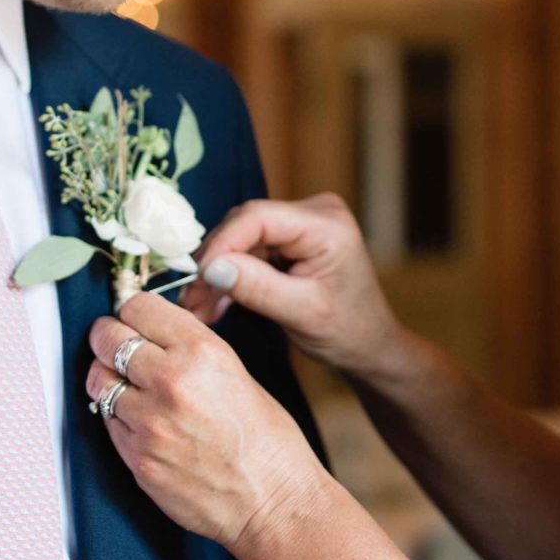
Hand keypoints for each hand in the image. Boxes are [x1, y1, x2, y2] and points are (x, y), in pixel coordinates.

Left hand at [85, 293, 324, 552]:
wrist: (271, 501)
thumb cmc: (266, 442)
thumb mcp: (236, 372)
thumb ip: (188, 350)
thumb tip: (151, 336)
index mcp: (201, 352)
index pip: (137, 307)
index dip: (132, 313)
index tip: (132, 320)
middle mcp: (171, 381)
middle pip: (107, 338)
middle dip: (107, 339)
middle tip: (112, 345)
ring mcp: (149, 423)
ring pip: (98, 381)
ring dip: (107, 380)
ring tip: (125, 387)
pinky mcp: (136, 458)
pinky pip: (107, 423)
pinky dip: (117, 417)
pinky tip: (139, 422)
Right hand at [177, 195, 404, 378]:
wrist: (369, 346)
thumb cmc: (348, 332)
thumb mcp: (302, 313)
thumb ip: (257, 287)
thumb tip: (211, 268)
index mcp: (326, 224)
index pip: (257, 217)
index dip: (221, 244)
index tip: (197, 278)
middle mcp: (314, 213)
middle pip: (245, 227)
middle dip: (215, 264)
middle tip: (190, 301)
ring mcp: (302, 225)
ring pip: (242, 241)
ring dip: (219, 275)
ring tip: (197, 310)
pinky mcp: (291, 241)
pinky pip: (250, 252)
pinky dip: (232, 278)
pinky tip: (213, 305)